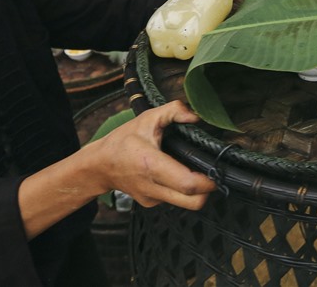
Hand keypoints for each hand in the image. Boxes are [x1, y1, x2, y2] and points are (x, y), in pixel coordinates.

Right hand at [90, 100, 215, 209]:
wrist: (99, 165)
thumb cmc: (123, 141)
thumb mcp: (147, 117)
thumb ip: (173, 111)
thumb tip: (195, 116)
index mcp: (152, 165)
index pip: (187, 184)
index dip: (208, 181)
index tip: (217, 170)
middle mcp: (152, 186)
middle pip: (193, 202)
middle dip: (208, 190)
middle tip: (212, 172)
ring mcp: (151, 198)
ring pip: (186, 204)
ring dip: (196, 191)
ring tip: (194, 171)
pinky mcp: (150, 203)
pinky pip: (175, 201)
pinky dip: (181, 191)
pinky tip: (175, 174)